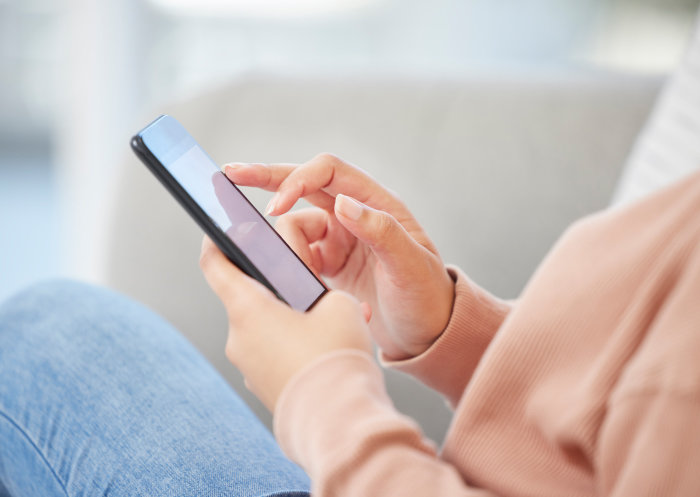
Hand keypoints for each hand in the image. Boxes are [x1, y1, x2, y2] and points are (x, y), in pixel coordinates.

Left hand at [199, 236, 371, 411]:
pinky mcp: (263, 386)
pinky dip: (293, 343)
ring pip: (265, 326)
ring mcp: (248, 366)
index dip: (216, 241)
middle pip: (247, 296)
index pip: (215, 263)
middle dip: (276, 284)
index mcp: (248, 309)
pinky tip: (325, 345)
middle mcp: (238, 338)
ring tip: (329, 318)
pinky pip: (274, 353)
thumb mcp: (338, 303)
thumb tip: (310, 294)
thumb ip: (318, 286)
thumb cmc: (335, 358)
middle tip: (306, 278)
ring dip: (290, 316)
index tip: (222, 231)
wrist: (342, 422)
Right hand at [223, 154, 454, 359]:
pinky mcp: (328, 263)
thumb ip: (380, 231)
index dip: (296, 180)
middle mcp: (354, 214)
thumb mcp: (410, 264)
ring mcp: (339, 238)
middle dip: (266, 178)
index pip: (328, 173)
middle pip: (303, 184)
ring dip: (286, 246)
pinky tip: (288, 278)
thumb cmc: (426, 296)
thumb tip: (342, 202)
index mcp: (376, 203)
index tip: (274, 207)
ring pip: (294, 225)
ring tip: (304, 279)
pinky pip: (296, 252)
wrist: (427, 333)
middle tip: (229, 174)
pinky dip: (286, 262)